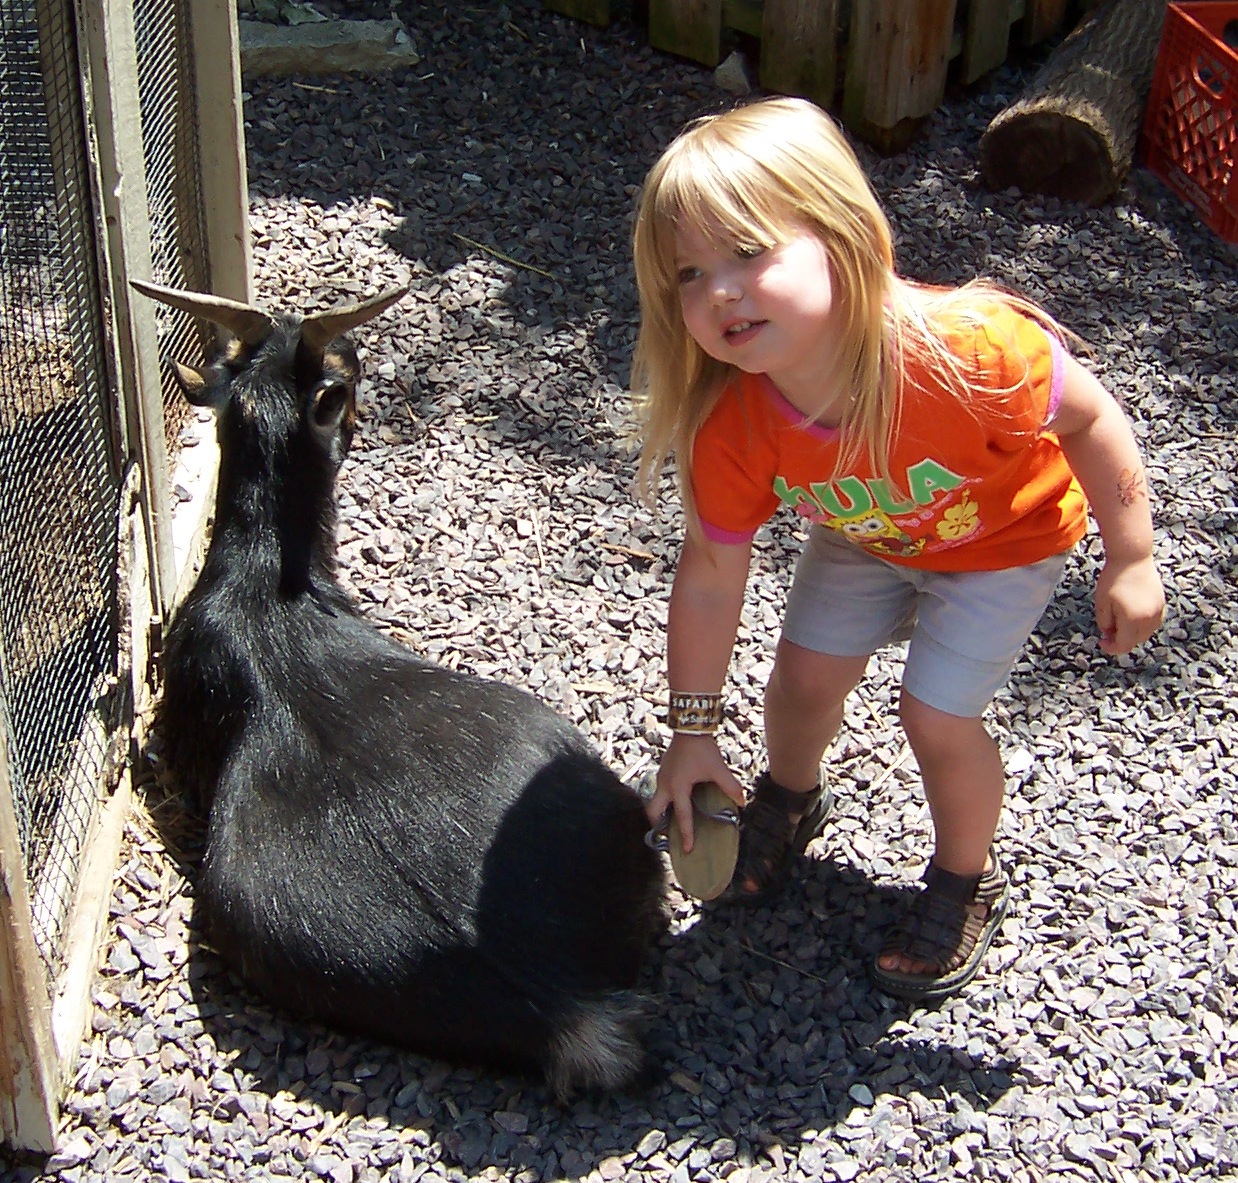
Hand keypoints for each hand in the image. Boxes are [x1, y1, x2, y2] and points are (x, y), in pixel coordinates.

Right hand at [646, 734, 745, 852]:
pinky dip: (665, 799)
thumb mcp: (717, 769)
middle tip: (668, 835)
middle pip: (654, 812)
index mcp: (678, 788)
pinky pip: (660, 790)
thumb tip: (742, 801)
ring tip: (672, 821)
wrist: (689, 727)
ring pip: (656, 801)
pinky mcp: (663, 770)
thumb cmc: (701, 748)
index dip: (686, 834)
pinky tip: (677, 799)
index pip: (682, 817)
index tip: (688, 850)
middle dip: (658, 825)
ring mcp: (661, 777)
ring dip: (661, 812)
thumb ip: (730, 786)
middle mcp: (665, 785)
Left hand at [1095, 554, 1164, 653]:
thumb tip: (1109, 633)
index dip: (1111, 648)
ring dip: (1133, 633)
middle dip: (1121, 640)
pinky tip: (1131, 615)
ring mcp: (1158, 611)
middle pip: (1136, 640)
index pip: (1124, 645)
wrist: (1132, 558)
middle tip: (1108, 632)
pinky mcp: (1162, 603)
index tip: (1102, 642)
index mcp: (1133, 619)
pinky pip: (1153, 622)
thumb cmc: (1114, 578)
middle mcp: (1149, 618)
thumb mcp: (1102, 602)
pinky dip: (1142, 624)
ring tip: (1119, 621)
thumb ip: (1104, 622)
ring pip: (1146, 633)